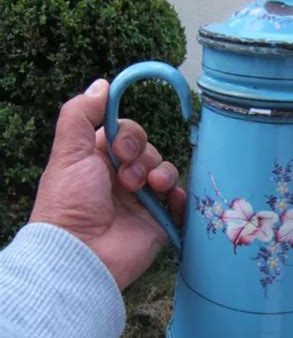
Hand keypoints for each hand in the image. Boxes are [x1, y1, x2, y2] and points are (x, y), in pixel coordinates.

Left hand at [30, 79, 185, 288]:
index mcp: (98, 160)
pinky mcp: (159, 222)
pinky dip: (179, 197)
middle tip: (127, 177)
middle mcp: (121, 178)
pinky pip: (180, 201)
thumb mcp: (68, 151)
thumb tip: (103, 84)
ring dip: (161, 174)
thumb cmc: (71, 201)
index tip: (119, 149)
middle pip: (149, 149)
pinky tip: (168, 199)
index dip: (129, 135)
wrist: (82, 253)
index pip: (126, 133)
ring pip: (166, 171)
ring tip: (148, 189)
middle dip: (143, 157)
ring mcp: (142, 201)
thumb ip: (81, 113)